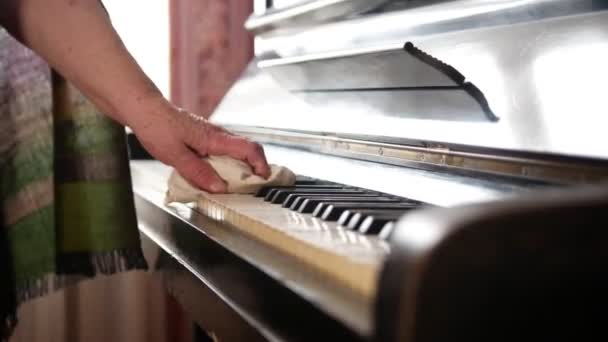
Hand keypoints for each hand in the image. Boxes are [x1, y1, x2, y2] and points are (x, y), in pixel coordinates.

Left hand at [130, 98, 269, 192]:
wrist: (142, 109)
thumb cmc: (156, 126)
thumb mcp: (175, 155)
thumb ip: (198, 172)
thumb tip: (219, 188)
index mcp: (214, 138)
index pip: (249, 148)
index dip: (261, 164)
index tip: (263, 179)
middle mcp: (217, 135)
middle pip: (247, 150)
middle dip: (254, 169)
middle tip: (250, 188)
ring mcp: (211, 136)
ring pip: (235, 152)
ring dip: (239, 168)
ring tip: (233, 186)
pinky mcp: (203, 138)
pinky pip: (222, 152)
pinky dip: (225, 165)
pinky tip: (214, 176)